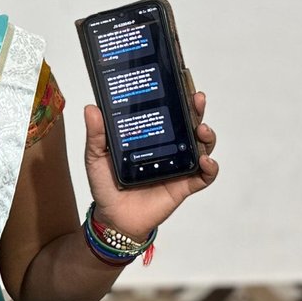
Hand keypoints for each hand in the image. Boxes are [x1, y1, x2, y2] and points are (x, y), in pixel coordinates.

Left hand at [83, 90, 218, 242]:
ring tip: (201, 130)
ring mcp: (179, 166)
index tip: (179, 82)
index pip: (168, 112)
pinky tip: (205, 161)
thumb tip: (91, 108)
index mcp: (150, 136)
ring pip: (202, 146)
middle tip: (197, 99)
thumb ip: (96, 135)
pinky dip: (210, 168)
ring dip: (207, 136)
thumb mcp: (96, 157)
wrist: (113, 218)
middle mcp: (169, 147)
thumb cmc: (106, 186)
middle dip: (196, 110)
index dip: (177, 98)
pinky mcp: (184, 186)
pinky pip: (205, 176)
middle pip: (189, 124)